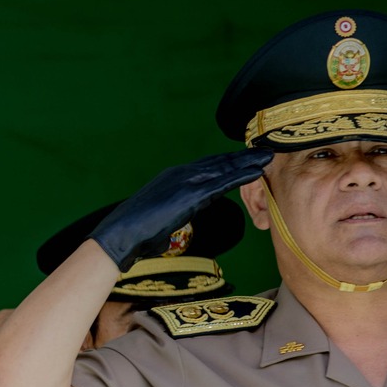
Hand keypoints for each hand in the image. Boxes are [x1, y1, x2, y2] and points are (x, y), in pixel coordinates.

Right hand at [92, 149, 273, 269]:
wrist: (119, 236)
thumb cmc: (133, 236)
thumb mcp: (156, 222)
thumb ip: (167, 218)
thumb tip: (168, 228)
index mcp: (171, 179)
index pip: (205, 167)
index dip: (226, 162)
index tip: (243, 159)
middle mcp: (179, 174)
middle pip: (217, 162)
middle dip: (241, 156)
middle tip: (263, 150)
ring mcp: (185, 182)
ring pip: (223, 168)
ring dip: (247, 161)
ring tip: (267, 155)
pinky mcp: (190, 194)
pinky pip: (222, 182)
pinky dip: (241, 174)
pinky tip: (257, 170)